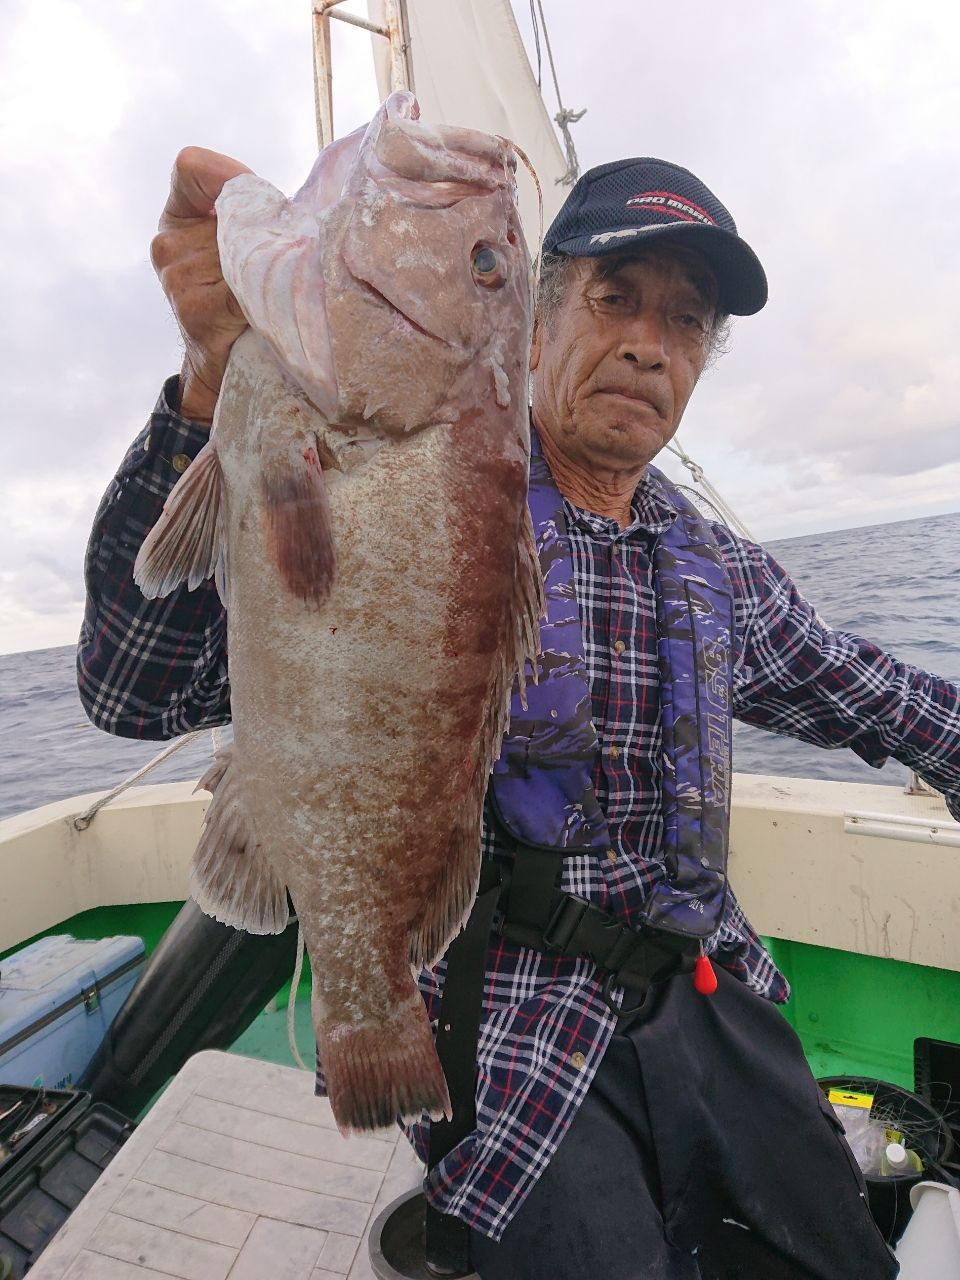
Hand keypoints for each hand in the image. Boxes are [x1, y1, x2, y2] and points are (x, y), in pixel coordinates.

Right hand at [151, 147, 252, 426]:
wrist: (222, 365)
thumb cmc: (240, 298)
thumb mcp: (237, 246)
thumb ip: (251, 215)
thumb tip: (306, 199)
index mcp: (177, 218)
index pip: (192, 167)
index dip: (229, 175)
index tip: (256, 201)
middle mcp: (167, 244)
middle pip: (231, 214)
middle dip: (263, 234)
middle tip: (277, 261)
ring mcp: (177, 277)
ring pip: (243, 254)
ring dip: (268, 272)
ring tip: (269, 294)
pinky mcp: (196, 310)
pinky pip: (244, 290)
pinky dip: (265, 299)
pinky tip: (265, 313)